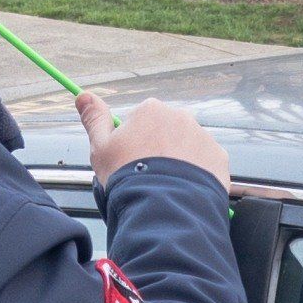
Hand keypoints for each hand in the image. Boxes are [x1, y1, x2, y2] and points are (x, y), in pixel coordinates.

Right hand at [76, 93, 229, 193]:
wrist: (163, 206)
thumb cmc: (127, 177)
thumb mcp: (101, 148)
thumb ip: (94, 119)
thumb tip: (83, 95)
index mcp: (151, 110)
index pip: (141, 123)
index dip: (134, 145)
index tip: (131, 163)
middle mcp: (181, 116)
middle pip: (167, 133)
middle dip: (160, 151)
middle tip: (150, 177)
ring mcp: (202, 136)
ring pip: (188, 148)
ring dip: (180, 163)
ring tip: (168, 187)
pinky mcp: (219, 158)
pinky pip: (206, 164)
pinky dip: (198, 175)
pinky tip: (185, 190)